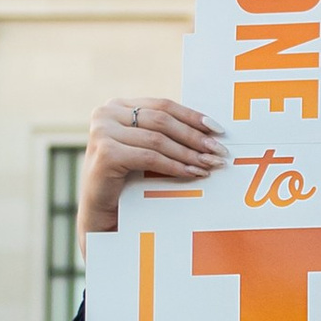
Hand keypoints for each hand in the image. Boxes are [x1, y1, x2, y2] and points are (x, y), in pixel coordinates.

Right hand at [78, 94, 225, 235]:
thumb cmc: (126, 182)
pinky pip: (150, 157)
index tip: (218, 130)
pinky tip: (192, 173)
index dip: (192, 116)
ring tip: (210, 164)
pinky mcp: (105, 153)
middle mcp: (106, 113)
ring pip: (158, 139)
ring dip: (189, 153)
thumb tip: (210, 130)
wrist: (100, 216)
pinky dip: (174, 166)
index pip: (163, 105)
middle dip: (195, 136)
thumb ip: (164, 133)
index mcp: (117, 106)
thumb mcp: (144, 149)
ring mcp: (102, 132)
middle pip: (162, 120)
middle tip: (219, 151)